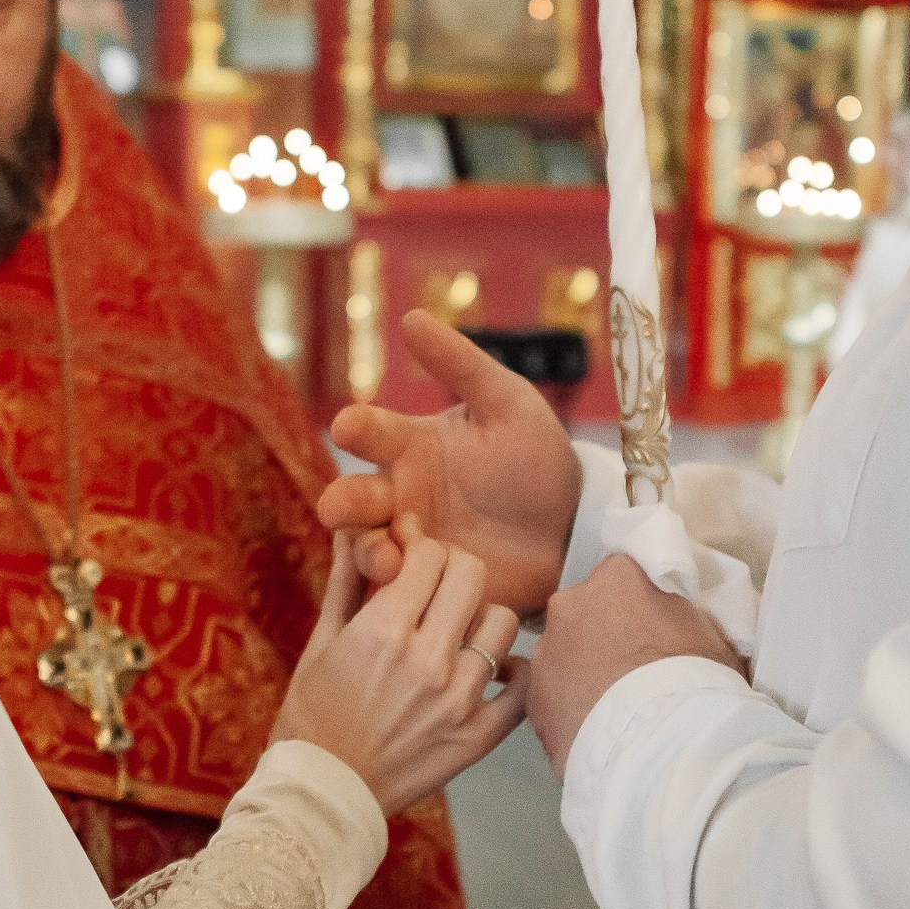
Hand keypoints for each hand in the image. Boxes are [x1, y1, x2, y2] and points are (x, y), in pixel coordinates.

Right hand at [275, 533, 526, 813]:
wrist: (321, 794)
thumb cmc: (312, 714)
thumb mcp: (321, 642)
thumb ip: (346, 581)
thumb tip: (354, 528)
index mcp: (384, 631)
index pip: (430, 554)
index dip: (421, 546)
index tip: (413, 555)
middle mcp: (428, 660)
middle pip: (472, 575)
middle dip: (454, 569)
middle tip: (440, 585)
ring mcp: (458, 701)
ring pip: (502, 623)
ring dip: (481, 619)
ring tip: (460, 633)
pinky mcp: (477, 738)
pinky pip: (523, 689)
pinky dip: (515, 674)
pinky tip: (494, 672)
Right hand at [320, 311, 582, 613]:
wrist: (573, 529)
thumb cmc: (535, 459)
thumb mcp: (507, 405)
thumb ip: (462, 365)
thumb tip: (411, 316)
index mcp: (410, 447)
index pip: (371, 434)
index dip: (358, 428)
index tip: (349, 426)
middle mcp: (399, 496)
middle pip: (354, 499)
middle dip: (342, 503)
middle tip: (336, 508)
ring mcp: (411, 544)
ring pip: (368, 549)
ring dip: (368, 553)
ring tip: (385, 559)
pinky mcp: (428, 586)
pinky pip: (402, 592)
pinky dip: (400, 591)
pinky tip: (414, 589)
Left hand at [528, 553, 742, 776]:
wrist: (660, 743)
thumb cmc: (693, 681)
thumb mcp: (708, 633)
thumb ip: (677, 615)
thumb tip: (670, 619)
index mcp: (617, 578)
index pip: (622, 577)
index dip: (636, 605)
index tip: (649, 628)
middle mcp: (570, 604)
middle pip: (585, 612)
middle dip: (602, 634)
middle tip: (629, 670)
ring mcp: (544, 651)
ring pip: (562, 654)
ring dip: (580, 671)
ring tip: (611, 707)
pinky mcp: (532, 698)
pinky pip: (549, 695)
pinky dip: (566, 706)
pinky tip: (591, 728)